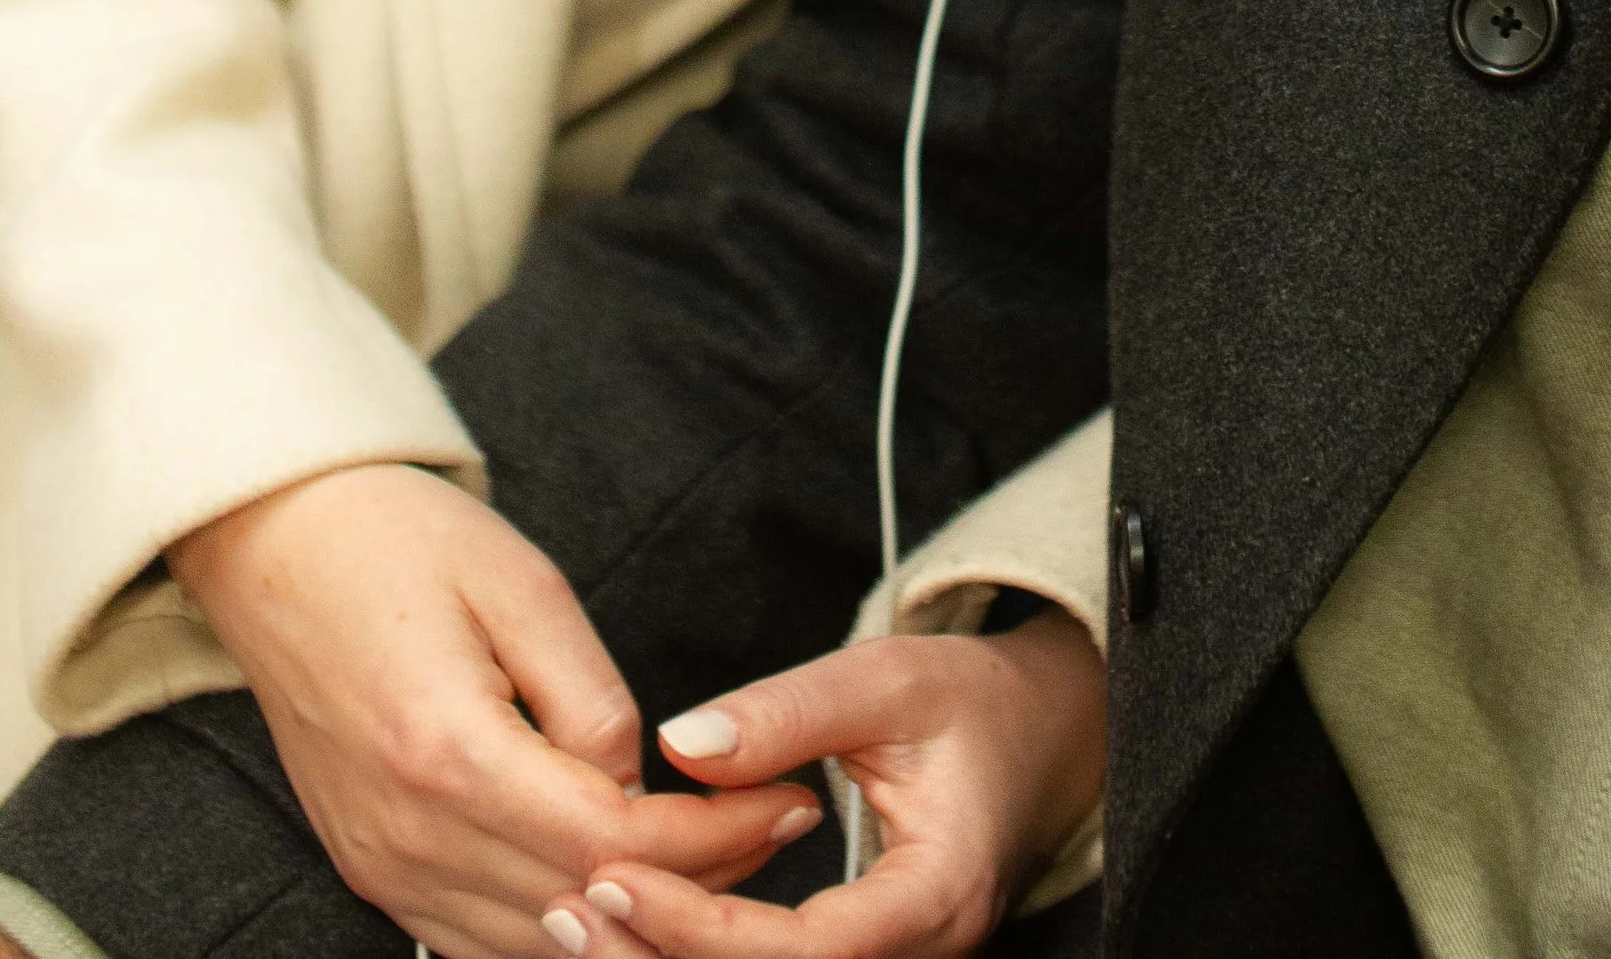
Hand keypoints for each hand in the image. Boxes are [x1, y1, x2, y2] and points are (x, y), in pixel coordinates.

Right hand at [170, 465, 821, 958]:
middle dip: (698, 883)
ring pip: (533, 948)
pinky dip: (558, 934)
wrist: (277, 549)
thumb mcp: (524, 587)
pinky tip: (620, 893)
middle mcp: (409, 834)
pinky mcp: (372, 871)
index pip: (614, 841)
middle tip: (779, 835)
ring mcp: (383, 866)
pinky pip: (477, 942)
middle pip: (583, 907)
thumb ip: (591, 699)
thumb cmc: (403, 545)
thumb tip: (639, 787)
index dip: (715, 837)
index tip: (788, 804)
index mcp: (450, 752)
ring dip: (631, 923)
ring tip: (720, 862)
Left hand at [545, 611, 1107, 958]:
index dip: (699, 929)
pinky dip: (698, 958)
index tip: (612, 875)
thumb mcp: (889, 678)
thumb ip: (789, 711)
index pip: (805, 952)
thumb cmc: (971, 705)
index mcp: (936, 896)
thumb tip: (679, 745)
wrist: (1042, 740)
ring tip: (575, 917)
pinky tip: (631, 929)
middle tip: (568, 903)